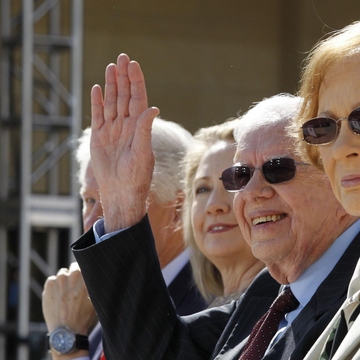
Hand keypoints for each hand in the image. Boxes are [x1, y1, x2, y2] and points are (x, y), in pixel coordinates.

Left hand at [43, 263, 96, 359]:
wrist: (66, 332)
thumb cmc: (84, 317)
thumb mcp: (96, 301)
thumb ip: (96, 285)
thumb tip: (100, 276)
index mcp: (85, 277)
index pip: (86, 265)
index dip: (86, 272)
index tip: (86, 279)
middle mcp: (72, 275)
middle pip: (73, 268)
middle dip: (75, 275)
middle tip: (77, 289)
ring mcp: (58, 280)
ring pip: (62, 274)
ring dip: (65, 280)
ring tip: (68, 295)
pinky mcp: (48, 286)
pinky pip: (52, 280)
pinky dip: (55, 286)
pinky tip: (59, 297)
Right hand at [90, 53, 159, 231]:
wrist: (121, 192)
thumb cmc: (136, 176)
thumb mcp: (143, 153)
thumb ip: (145, 130)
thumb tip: (153, 108)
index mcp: (140, 127)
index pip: (138, 98)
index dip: (136, 81)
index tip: (133, 64)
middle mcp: (127, 125)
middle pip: (124, 96)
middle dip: (124, 77)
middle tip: (122, 57)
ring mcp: (112, 130)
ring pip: (112, 102)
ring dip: (111, 85)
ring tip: (111, 67)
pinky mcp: (99, 137)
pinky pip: (98, 115)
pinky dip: (97, 102)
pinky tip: (97, 89)